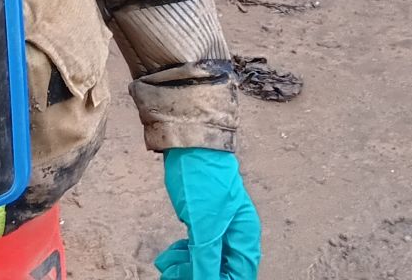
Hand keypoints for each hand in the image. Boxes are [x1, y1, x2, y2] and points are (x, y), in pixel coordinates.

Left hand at [156, 149, 259, 279]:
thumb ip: (207, 258)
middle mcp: (236, 234)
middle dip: (198, 275)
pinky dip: (185, 255)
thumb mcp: (204, 225)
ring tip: (167, 266)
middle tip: (173, 276)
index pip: (238, 274)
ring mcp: (220, 227)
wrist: (189, 145)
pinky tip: (171, 256)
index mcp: (244, 236)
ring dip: (188, 268)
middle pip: (222, 270)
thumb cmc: (202, 178)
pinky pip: (198, 248)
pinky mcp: (204, 220)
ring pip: (207, 260)